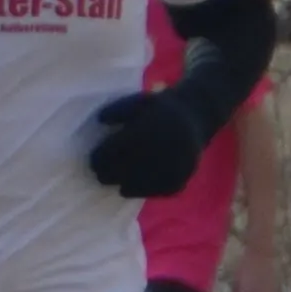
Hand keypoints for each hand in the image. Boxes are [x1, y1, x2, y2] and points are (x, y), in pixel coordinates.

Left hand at [87, 89, 208, 199]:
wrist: (197, 113)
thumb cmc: (159, 108)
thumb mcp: (137, 101)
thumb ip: (117, 109)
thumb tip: (100, 120)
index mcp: (148, 129)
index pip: (114, 150)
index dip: (100, 158)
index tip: (93, 161)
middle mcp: (163, 149)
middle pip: (126, 170)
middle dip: (109, 173)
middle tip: (100, 174)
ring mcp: (176, 165)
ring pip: (143, 184)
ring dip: (126, 185)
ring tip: (117, 183)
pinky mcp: (185, 175)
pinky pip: (162, 189)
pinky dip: (147, 190)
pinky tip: (135, 187)